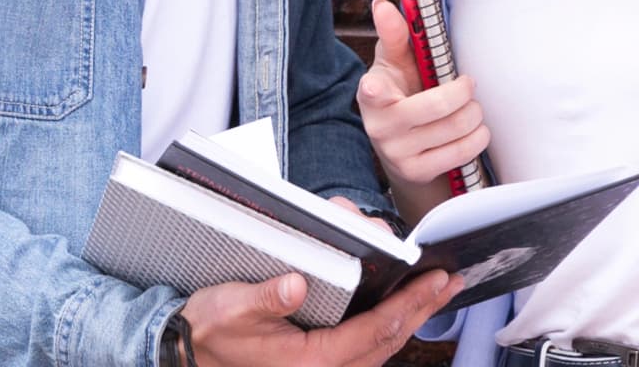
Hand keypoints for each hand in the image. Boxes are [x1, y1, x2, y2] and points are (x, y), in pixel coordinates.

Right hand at [182, 271, 456, 366]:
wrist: (188, 355)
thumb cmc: (210, 333)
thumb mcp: (232, 309)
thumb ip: (266, 298)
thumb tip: (296, 284)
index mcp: (311, 361)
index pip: (374, 330)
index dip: (408, 304)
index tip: (434, 281)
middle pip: (388, 340)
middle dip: (422, 309)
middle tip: (450, 283)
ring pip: (382, 347)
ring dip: (411, 318)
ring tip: (435, 295)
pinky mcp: (321, 364)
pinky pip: (367, 349)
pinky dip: (389, 327)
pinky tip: (399, 312)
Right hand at [355, 0, 487, 187]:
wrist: (401, 147)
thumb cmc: (401, 93)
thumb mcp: (395, 65)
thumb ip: (394, 35)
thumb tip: (382, 4)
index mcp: (371, 93)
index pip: (371, 91)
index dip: (374, 90)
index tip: (374, 87)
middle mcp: (380, 126)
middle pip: (438, 105)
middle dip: (464, 91)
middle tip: (467, 85)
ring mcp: (397, 152)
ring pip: (457, 127)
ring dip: (475, 113)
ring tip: (471, 109)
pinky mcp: (416, 171)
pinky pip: (463, 152)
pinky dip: (478, 137)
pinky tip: (473, 130)